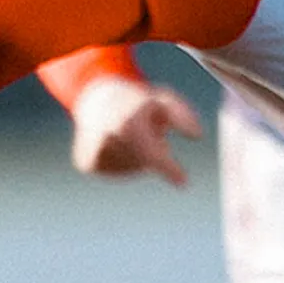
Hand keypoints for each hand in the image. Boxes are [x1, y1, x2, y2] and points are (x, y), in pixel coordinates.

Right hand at [68, 77, 200, 185]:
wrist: (96, 100)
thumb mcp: (163, 100)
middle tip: (145, 131)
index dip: (170, 169)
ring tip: (128, 134)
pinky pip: (114, 171)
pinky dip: (120, 161)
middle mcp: (108, 140)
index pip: (153, 156)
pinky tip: (114, 143)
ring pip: (129, 169)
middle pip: (143, 163)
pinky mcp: (86, 163)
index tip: (183, 182)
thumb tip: (197, 135)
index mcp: (128, 124)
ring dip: (136, 157)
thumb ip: (183, 114)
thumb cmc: (137, 100)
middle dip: (152, 151)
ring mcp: (94, 153)